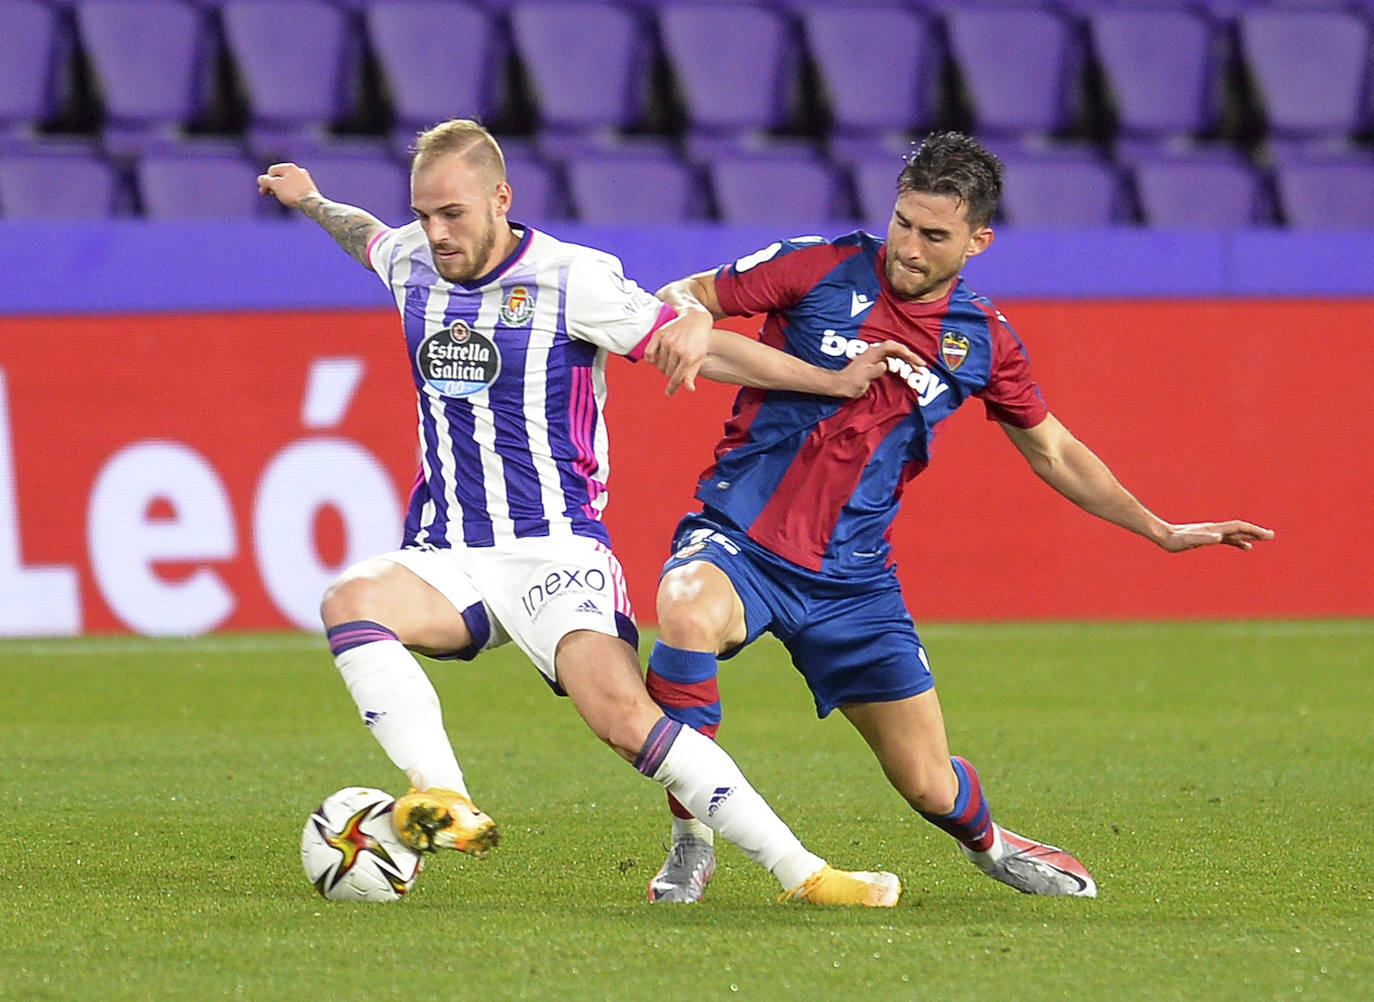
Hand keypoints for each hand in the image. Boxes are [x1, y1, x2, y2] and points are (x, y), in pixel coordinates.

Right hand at [257, 162, 319, 209]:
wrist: (311, 203)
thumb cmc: (292, 193)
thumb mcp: (274, 185)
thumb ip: (265, 181)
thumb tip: (261, 179)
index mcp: (289, 167)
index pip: (271, 171)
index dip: (266, 181)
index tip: (265, 190)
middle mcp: (298, 170)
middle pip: (280, 176)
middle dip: (272, 185)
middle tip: (267, 193)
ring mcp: (305, 179)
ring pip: (287, 183)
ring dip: (280, 189)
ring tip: (280, 197)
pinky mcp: (309, 188)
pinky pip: (295, 188)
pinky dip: (290, 192)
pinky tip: (289, 199)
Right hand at [645, 307, 711, 394]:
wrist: (696, 318)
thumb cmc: (699, 340)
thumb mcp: (699, 358)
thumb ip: (692, 374)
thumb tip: (689, 389)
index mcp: (689, 357)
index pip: (676, 378)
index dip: (672, 388)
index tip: (669, 393)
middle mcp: (677, 350)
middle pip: (667, 372)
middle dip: (670, 374)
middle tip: (674, 371)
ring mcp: (668, 341)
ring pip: (659, 364)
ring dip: (663, 367)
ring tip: (669, 363)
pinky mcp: (660, 334)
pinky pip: (649, 353)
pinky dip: (651, 359)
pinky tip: (655, 359)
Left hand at [829, 340, 926, 398]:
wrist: (840, 385)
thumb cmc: (850, 383)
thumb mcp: (862, 380)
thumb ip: (874, 372)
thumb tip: (885, 365)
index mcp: (872, 353)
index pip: (892, 347)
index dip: (905, 352)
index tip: (916, 361)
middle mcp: (875, 352)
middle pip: (897, 349)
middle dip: (910, 356)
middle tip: (922, 366)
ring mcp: (875, 356)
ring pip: (896, 353)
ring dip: (908, 359)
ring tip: (918, 369)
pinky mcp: (876, 361)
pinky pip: (892, 358)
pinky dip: (902, 362)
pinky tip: (908, 368)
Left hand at [1158, 520, 1274, 551]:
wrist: (1163, 536)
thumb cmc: (1175, 540)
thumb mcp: (1189, 541)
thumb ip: (1204, 539)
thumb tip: (1219, 537)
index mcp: (1214, 530)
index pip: (1238, 527)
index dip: (1253, 530)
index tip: (1267, 534)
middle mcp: (1215, 529)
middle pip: (1240, 528)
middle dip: (1256, 531)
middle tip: (1272, 535)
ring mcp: (1212, 533)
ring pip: (1235, 533)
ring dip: (1250, 535)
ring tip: (1263, 539)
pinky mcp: (1208, 537)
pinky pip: (1228, 539)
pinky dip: (1239, 541)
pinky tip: (1245, 546)